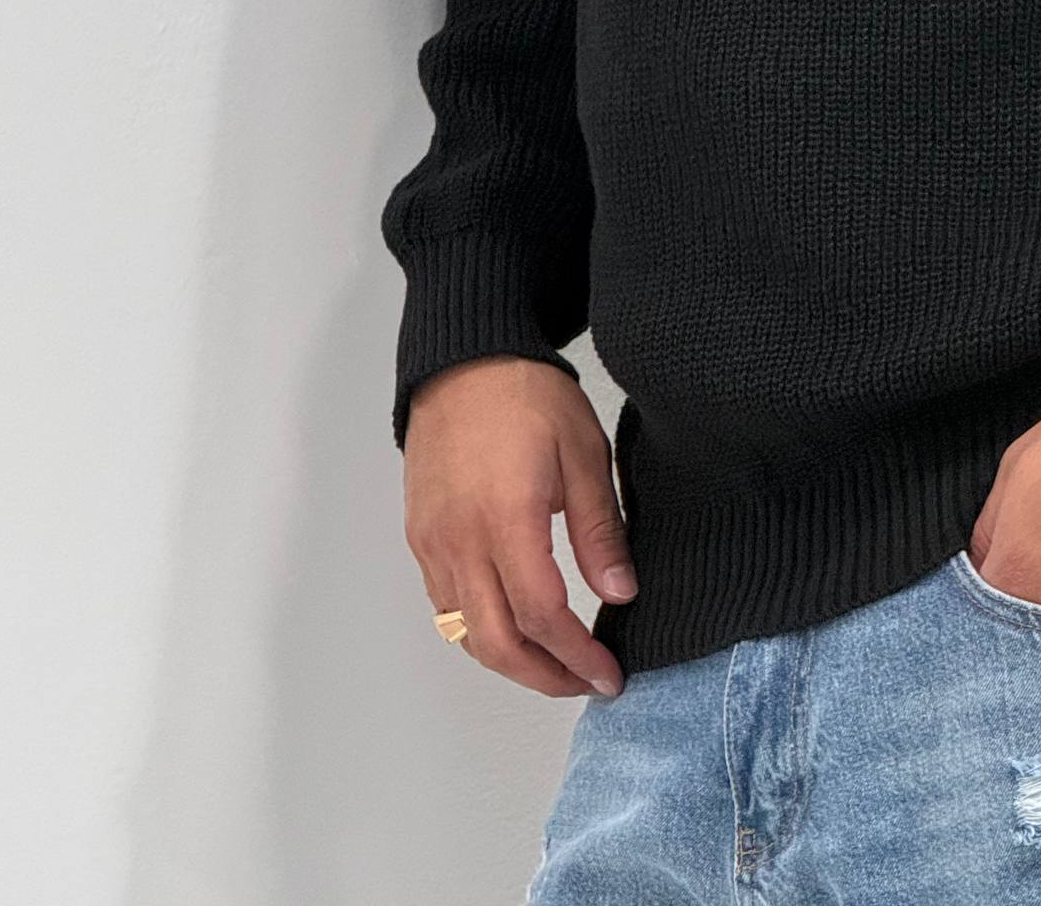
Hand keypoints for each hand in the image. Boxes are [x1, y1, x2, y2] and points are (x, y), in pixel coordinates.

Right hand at [402, 357, 636, 698]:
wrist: (465, 359)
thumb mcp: (583, 453)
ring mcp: (433, 542)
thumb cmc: (526, 395)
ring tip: (556, 663)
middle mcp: (460, 540)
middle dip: (545, 678)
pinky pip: (445, 606)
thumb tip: (620, 593)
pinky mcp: (420, 537)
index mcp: (507, 518)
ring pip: (465, 634)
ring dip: (511, 662)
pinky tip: (513, 626)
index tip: (608, 673)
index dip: (578, 656)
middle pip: (497, 643)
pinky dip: (479, 632)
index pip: (543, 616)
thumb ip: (600, 531)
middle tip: (585, 682)